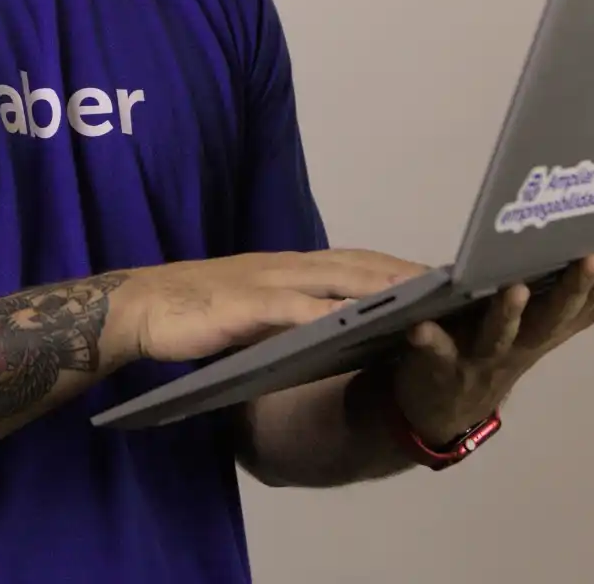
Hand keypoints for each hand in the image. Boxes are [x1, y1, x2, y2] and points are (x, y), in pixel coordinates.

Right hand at [114, 249, 432, 366]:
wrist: (138, 308)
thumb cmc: (195, 313)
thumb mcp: (254, 312)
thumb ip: (292, 315)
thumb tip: (334, 330)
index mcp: (288, 270)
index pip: (355, 263)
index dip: (399, 267)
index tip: (442, 276)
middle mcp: (285, 269)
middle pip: (359, 265)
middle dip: (407, 272)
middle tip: (455, 283)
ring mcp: (267, 284)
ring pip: (336, 281)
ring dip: (382, 288)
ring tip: (425, 298)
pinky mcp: (246, 307)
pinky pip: (294, 310)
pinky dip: (328, 314)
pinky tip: (357, 324)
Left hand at [391, 236, 593, 444]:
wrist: (445, 409)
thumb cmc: (495, 348)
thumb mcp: (539, 326)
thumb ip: (571, 299)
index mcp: (548, 328)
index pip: (592, 301)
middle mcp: (524, 344)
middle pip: (554, 316)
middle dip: (575, 288)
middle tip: (593, 257)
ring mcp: (484, 358)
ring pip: (500, 335)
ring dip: (510, 313)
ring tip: (516, 288)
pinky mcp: (442, 365)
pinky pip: (436, 351)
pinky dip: (430, 340)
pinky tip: (420, 326)